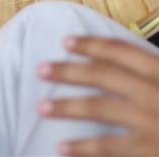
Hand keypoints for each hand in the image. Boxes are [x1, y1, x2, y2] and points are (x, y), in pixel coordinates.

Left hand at [38, 36, 158, 155]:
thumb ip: (153, 75)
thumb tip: (124, 68)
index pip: (122, 52)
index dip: (92, 45)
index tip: (65, 42)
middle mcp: (155, 93)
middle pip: (103, 76)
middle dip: (69, 72)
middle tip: (41, 70)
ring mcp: (153, 123)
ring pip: (100, 109)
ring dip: (67, 107)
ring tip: (41, 108)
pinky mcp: (150, 151)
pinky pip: (109, 147)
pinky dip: (83, 148)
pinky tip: (62, 149)